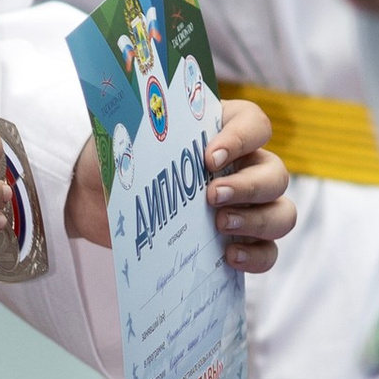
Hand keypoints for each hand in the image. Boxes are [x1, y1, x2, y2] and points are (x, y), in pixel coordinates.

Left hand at [65, 101, 296, 271]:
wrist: (95, 201)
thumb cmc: (116, 162)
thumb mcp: (122, 143)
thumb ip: (136, 135)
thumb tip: (135, 135)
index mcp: (220, 131)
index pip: (255, 123)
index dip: (242, 138)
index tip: (208, 158)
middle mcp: (242, 166)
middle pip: (276, 173)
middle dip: (250, 187)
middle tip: (211, 197)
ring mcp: (243, 207)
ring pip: (282, 212)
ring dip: (259, 220)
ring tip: (219, 227)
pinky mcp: (235, 241)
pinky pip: (268, 251)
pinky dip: (256, 255)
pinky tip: (227, 255)